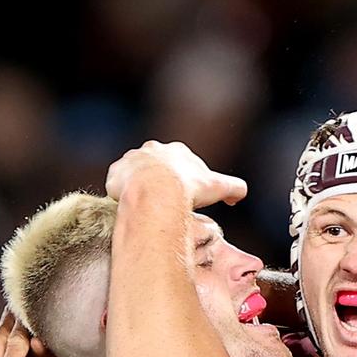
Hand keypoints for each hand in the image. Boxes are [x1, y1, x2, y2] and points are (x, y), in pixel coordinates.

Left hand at [105, 140, 246, 208]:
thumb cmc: (187, 188)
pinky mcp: (115, 173)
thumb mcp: (219, 187)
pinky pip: (118, 184)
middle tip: (167, 203)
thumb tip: (240, 193)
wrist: (156, 193)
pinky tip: (131, 205)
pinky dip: (123, 193)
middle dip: (162, 182)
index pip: (183, 164)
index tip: (187, 196)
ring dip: (141, 187)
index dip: (186, 181)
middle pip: (158, 167)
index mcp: (177, 150)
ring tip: (148, 206)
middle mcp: (152, 150)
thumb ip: (234, 188)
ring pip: (136, 174)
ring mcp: (132, 160)